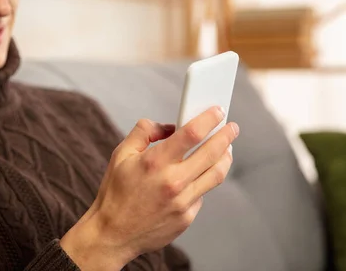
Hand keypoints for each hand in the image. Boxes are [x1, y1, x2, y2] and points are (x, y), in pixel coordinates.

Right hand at [61, 107, 238, 269]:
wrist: (113, 234)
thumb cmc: (115, 193)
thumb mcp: (121, 154)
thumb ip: (144, 132)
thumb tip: (169, 126)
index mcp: (155, 162)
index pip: (191, 133)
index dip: (209, 119)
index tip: (218, 111)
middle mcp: (172, 182)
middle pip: (212, 152)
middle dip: (226, 136)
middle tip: (232, 128)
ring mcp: (182, 202)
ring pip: (216, 174)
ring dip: (225, 158)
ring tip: (227, 149)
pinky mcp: (187, 217)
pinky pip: (202, 194)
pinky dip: (203, 181)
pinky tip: (199, 176)